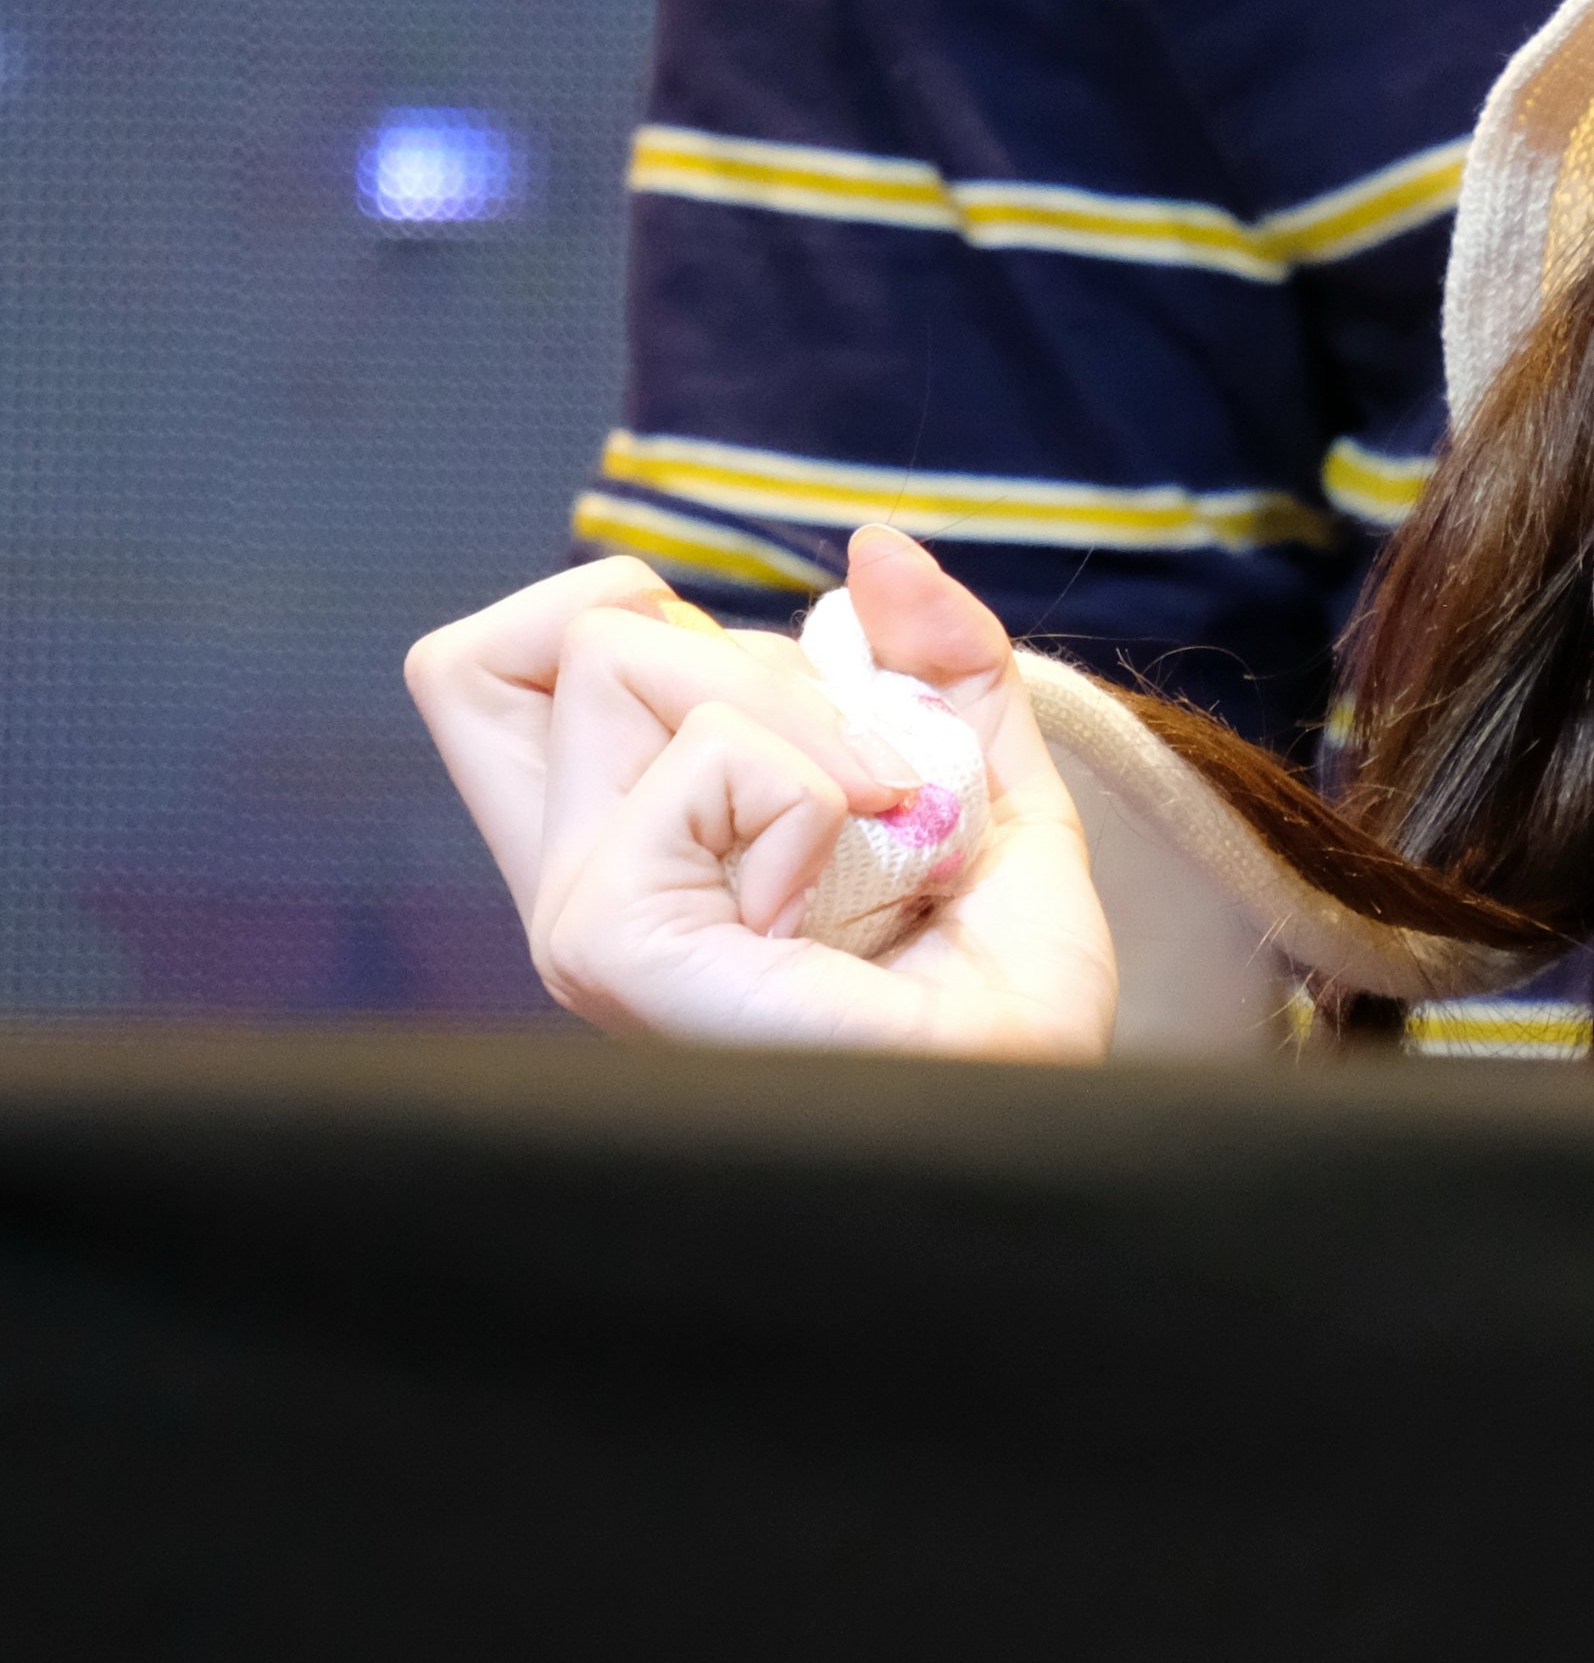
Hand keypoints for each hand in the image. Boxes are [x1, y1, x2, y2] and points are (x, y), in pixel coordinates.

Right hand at [404, 527, 1116, 1057]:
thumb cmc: (1005, 1005)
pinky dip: (814, 786)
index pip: (489, 664)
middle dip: (723, 650)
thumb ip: (941, 665)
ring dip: (795, 714)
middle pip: (525, 638)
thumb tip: (875, 549)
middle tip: (840, 776)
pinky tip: (850, 887)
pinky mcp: (606, 942)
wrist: (1036, 1114)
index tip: (794, 721)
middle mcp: (572, 882)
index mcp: (624, 849)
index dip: (641, 623)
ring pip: (613, 655)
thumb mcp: (992, 792)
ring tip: (868, 831)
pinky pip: (709, 754)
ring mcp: (577, 917)